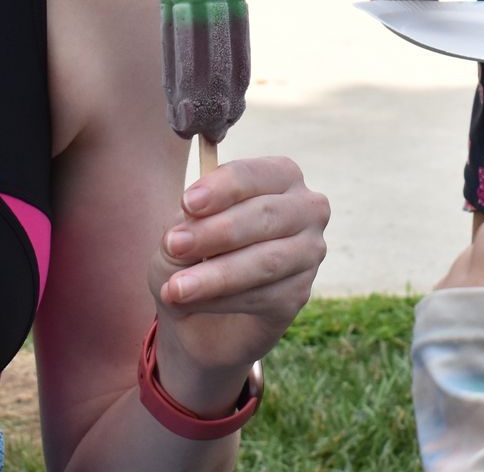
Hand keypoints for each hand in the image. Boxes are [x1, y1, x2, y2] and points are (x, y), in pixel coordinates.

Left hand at [151, 156, 329, 378]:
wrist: (204, 309)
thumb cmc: (198, 251)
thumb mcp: (183, 230)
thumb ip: (188, 224)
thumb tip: (187, 232)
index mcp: (280, 176)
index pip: (254, 175)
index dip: (222, 188)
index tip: (187, 203)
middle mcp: (306, 209)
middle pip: (265, 215)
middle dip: (215, 231)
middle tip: (173, 245)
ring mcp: (310, 252)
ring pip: (266, 261)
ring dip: (216, 275)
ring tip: (175, 287)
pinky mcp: (300, 293)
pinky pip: (264, 297)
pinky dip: (222, 301)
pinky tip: (192, 303)